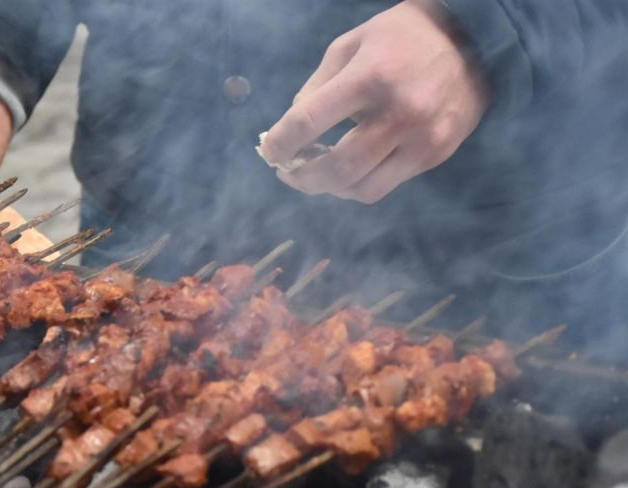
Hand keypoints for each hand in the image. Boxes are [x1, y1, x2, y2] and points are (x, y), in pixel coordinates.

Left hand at [260, 0, 487, 203]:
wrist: (478, 37)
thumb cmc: (403, 36)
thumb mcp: (351, 44)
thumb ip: (317, 86)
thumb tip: (290, 129)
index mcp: (369, 77)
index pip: (308, 122)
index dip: (280, 144)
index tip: (270, 152)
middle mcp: (398, 112)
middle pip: (336, 168)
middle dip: (302, 178)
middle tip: (289, 172)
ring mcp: (421, 138)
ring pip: (361, 189)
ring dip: (329, 189)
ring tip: (317, 175)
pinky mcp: (437, 153)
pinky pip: (386, 186)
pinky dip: (358, 186)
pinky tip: (349, 172)